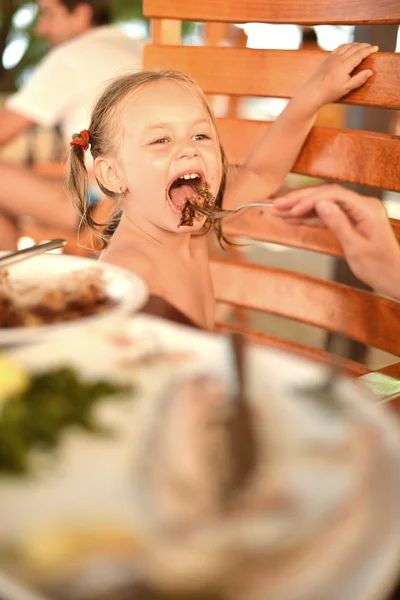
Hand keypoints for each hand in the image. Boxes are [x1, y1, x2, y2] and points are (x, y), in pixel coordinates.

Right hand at [273, 184, 399, 299]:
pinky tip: (294, 219)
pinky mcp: (351, 220)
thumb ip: (338, 223)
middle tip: (277, 205)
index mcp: (367, 209)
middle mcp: (362, 206)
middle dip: (300, 200)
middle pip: (326, 196)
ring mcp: (356, 212)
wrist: (394, 277)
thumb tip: (321, 204)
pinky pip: (328, 215)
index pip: (333, 195)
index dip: (309, 200)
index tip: (292, 209)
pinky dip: (310, 217)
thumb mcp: (356, 248)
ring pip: (324, 205)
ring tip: (279, 212)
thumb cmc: (380, 267)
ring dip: (301, 208)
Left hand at [296, 43, 377, 109]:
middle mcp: (338, 59)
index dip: (369, 50)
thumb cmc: (329, 92)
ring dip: (355, 44)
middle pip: (354, 47)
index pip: (359, 54)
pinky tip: (349, 48)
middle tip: (371, 47)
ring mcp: (332, 57)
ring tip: (362, 46)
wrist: (312, 92)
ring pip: (346, 46)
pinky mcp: (327, 59)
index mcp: (344, 65)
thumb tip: (370, 71)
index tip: (376, 48)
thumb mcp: (346, 89)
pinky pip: (339, 48)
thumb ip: (358, 80)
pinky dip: (346, 46)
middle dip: (364, 46)